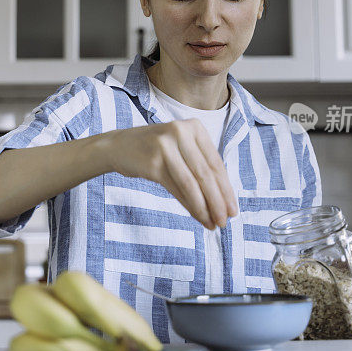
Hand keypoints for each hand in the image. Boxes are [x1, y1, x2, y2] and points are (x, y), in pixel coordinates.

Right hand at [106, 119, 236, 229]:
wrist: (118, 146)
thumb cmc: (155, 150)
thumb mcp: (181, 149)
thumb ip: (200, 166)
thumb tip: (223, 200)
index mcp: (194, 127)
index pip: (216, 163)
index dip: (226, 189)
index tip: (233, 210)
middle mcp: (181, 132)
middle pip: (206, 174)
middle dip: (218, 201)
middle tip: (225, 221)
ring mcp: (165, 146)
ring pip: (192, 183)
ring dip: (204, 207)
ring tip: (212, 224)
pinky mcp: (152, 161)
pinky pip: (176, 188)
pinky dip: (189, 205)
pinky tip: (197, 216)